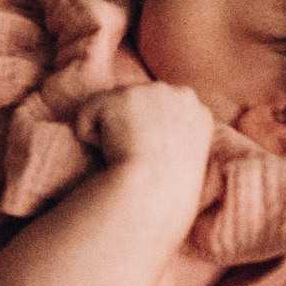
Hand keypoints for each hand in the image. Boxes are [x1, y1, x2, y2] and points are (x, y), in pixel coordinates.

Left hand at [75, 82, 213, 184]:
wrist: (151, 192)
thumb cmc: (167, 194)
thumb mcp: (187, 163)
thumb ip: (175, 139)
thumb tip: (153, 136)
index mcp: (198, 111)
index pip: (161, 111)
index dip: (149, 135)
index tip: (149, 157)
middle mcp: (175, 93)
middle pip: (136, 106)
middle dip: (131, 129)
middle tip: (138, 160)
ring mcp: (147, 91)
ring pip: (112, 110)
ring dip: (111, 134)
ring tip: (126, 159)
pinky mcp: (116, 97)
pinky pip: (87, 117)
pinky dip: (89, 137)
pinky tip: (107, 154)